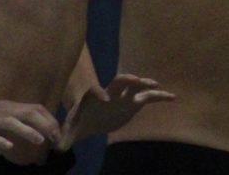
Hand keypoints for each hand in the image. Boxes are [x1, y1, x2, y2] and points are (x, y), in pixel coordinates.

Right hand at [0, 94, 60, 160]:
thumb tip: (4, 147)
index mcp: (7, 107)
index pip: (34, 108)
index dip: (48, 118)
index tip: (57, 130)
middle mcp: (1, 110)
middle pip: (29, 112)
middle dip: (45, 124)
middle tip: (56, 137)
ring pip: (12, 122)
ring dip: (28, 131)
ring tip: (40, 140)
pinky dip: (0, 140)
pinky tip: (8, 147)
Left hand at [57, 74, 174, 149]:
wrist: (91, 117)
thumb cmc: (80, 121)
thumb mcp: (70, 130)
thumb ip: (64, 138)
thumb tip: (56, 147)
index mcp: (93, 97)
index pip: (95, 91)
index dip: (99, 92)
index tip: (105, 98)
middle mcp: (110, 92)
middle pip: (117, 81)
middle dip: (125, 80)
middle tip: (134, 79)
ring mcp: (124, 96)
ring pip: (135, 86)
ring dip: (145, 83)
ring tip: (157, 85)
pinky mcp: (134, 102)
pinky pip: (149, 97)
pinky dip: (160, 96)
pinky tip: (172, 97)